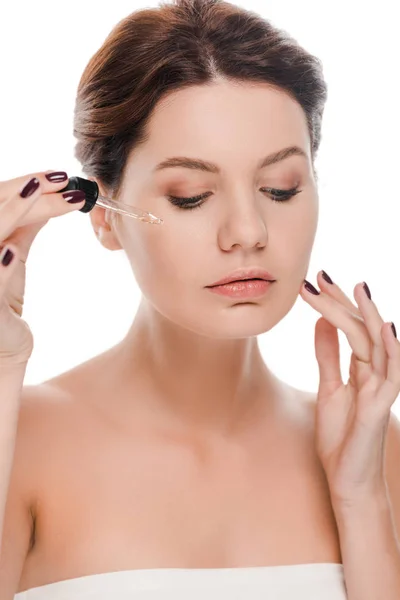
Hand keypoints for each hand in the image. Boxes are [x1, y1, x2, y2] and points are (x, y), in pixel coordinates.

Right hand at [0, 171, 84, 365]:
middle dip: (28, 190)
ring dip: (17, 211)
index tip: (60, 176)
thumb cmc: (4, 305)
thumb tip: (44, 195)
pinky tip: (9, 252)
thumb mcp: (14, 258)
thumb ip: (23, 228)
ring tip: (46, 192)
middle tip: (63, 179)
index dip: (26, 185)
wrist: (3, 351)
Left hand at [299, 271, 399, 507]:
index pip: (350, 328)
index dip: (334, 304)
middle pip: (361, 330)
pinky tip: (383, 326)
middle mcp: (376, 373)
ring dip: (367, 315)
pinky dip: (390, 349)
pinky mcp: (382, 406)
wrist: (347, 480)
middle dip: (342, 302)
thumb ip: (328, 356)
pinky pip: (392, 373)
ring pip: (378, 344)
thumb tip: (322, 322)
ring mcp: (382, 388)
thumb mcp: (329, 388)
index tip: (314, 282)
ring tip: (356, 287)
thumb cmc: (341, 437)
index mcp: (362, 368)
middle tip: (322, 277)